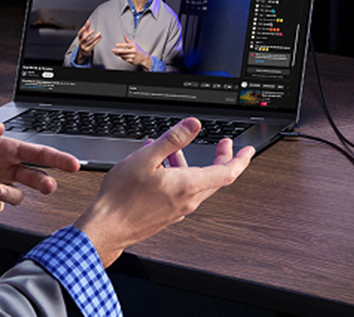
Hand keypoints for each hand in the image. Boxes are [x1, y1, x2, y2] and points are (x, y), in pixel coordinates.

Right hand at [73, 117, 254, 266]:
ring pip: (196, 183)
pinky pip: (182, 192)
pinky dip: (179, 175)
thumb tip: (193, 124)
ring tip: (175, 149)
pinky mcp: (168, 215)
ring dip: (192, 164)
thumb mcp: (146, 159)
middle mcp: (188, 201)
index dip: (241, 159)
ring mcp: (178, 210)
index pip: (227, 173)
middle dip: (221, 157)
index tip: (248, 149)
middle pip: (215, 178)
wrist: (105, 229)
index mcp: (188, 186)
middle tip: (223, 143)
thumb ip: (173, 140)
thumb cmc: (121, 197)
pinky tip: (160, 166)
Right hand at [75, 19, 101, 63]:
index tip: (84, 27)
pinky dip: (96, 41)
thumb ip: (87, 27)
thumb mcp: (85, 34)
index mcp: (79, 38)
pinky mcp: (87, 50)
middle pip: (84, 38)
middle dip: (88, 34)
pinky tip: (100, 38)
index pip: (79, 34)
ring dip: (95, 37)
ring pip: (89, 41)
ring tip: (100, 34)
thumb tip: (88, 20)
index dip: (81, 30)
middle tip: (93, 30)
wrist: (83, 51)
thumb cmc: (85, 40)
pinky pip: (92, 45)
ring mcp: (83, 47)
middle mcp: (80, 42)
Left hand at [112, 35, 152, 69]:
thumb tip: (125, 35)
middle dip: (118, 50)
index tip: (116, 45)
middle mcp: (134, 51)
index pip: (126, 45)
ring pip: (124, 55)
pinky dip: (122, 57)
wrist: (143, 58)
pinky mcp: (132, 61)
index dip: (121, 45)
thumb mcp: (134, 44)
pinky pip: (125, 59)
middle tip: (113, 50)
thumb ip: (128, 40)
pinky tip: (120, 56)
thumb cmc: (138, 50)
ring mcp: (133, 56)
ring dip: (119, 54)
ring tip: (115, 53)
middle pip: (124, 51)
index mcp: (134, 46)